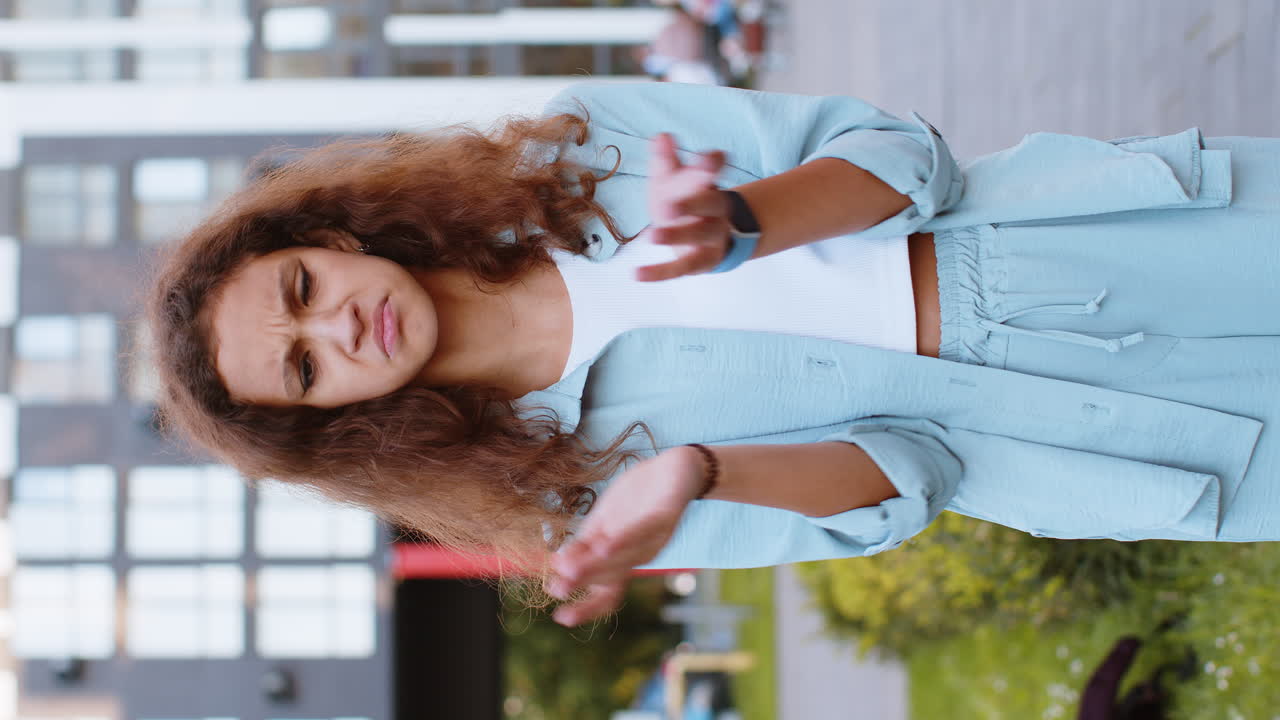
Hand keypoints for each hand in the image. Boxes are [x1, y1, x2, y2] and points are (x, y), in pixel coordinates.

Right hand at [547, 446, 706, 625]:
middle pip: (611, 577)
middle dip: (583, 581)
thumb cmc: (637, 497)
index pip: (606, 593)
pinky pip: (643, 530)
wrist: (675, 466)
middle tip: (558, 588)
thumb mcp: (603, 521)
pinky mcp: (666, 516)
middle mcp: (641, 556)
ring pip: (623, 558)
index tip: (560, 618)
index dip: (586, 608)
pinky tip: (604, 546)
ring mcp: (655, 539)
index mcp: (624, 559)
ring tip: (570, 571)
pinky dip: (623, 540)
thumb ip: (584, 544)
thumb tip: (556, 566)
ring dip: (595, 565)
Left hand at [636, 133, 733, 281]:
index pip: (712, 171)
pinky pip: (680, 268)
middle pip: (710, 205)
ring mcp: (712, 238)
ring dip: (675, 237)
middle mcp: (715, 211)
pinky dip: (659, 273)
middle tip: (670, 205)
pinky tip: (636, 274)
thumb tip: (661, 136)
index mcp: (707, 184)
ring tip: (651, 236)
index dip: (711, 165)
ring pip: (697, 238)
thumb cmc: (683, 199)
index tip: (712, 158)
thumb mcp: (672, 178)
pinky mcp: (701, 262)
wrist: (705, 236)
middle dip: (692, 204)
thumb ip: (665, 159)